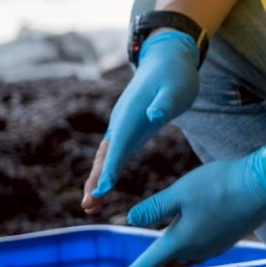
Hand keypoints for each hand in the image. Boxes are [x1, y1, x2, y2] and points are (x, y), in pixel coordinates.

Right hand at [83, 30, 199, 215]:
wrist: (166, 60)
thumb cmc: (175, 75)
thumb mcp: (177, 88)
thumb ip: (166, 102)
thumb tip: (154, 114)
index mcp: (132, 113)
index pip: (120, 144)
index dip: (110, 167)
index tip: (103, 189)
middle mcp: (121, 121)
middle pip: (105, 155)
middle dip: (96, 180)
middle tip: (88, 205)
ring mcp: (122, 126)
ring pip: (105, 156)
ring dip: (97, 180)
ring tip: (90, 206)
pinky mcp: (128, 130)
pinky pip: (113, 154)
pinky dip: (106, 171)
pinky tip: (103, 189)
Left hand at [115, 144, 265, 266]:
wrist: (264, 186)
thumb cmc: (219, 186)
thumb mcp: (180, 192)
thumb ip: (154, 208)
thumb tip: (131, 220)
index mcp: (181, 241)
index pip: (150, 262)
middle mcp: (198, 249)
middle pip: (168, 264)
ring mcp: (216, 245)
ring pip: (186, 259)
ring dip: (170, 264)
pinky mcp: (229, 237)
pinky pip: (202, 252)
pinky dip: (188, 254)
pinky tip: (192, 246)